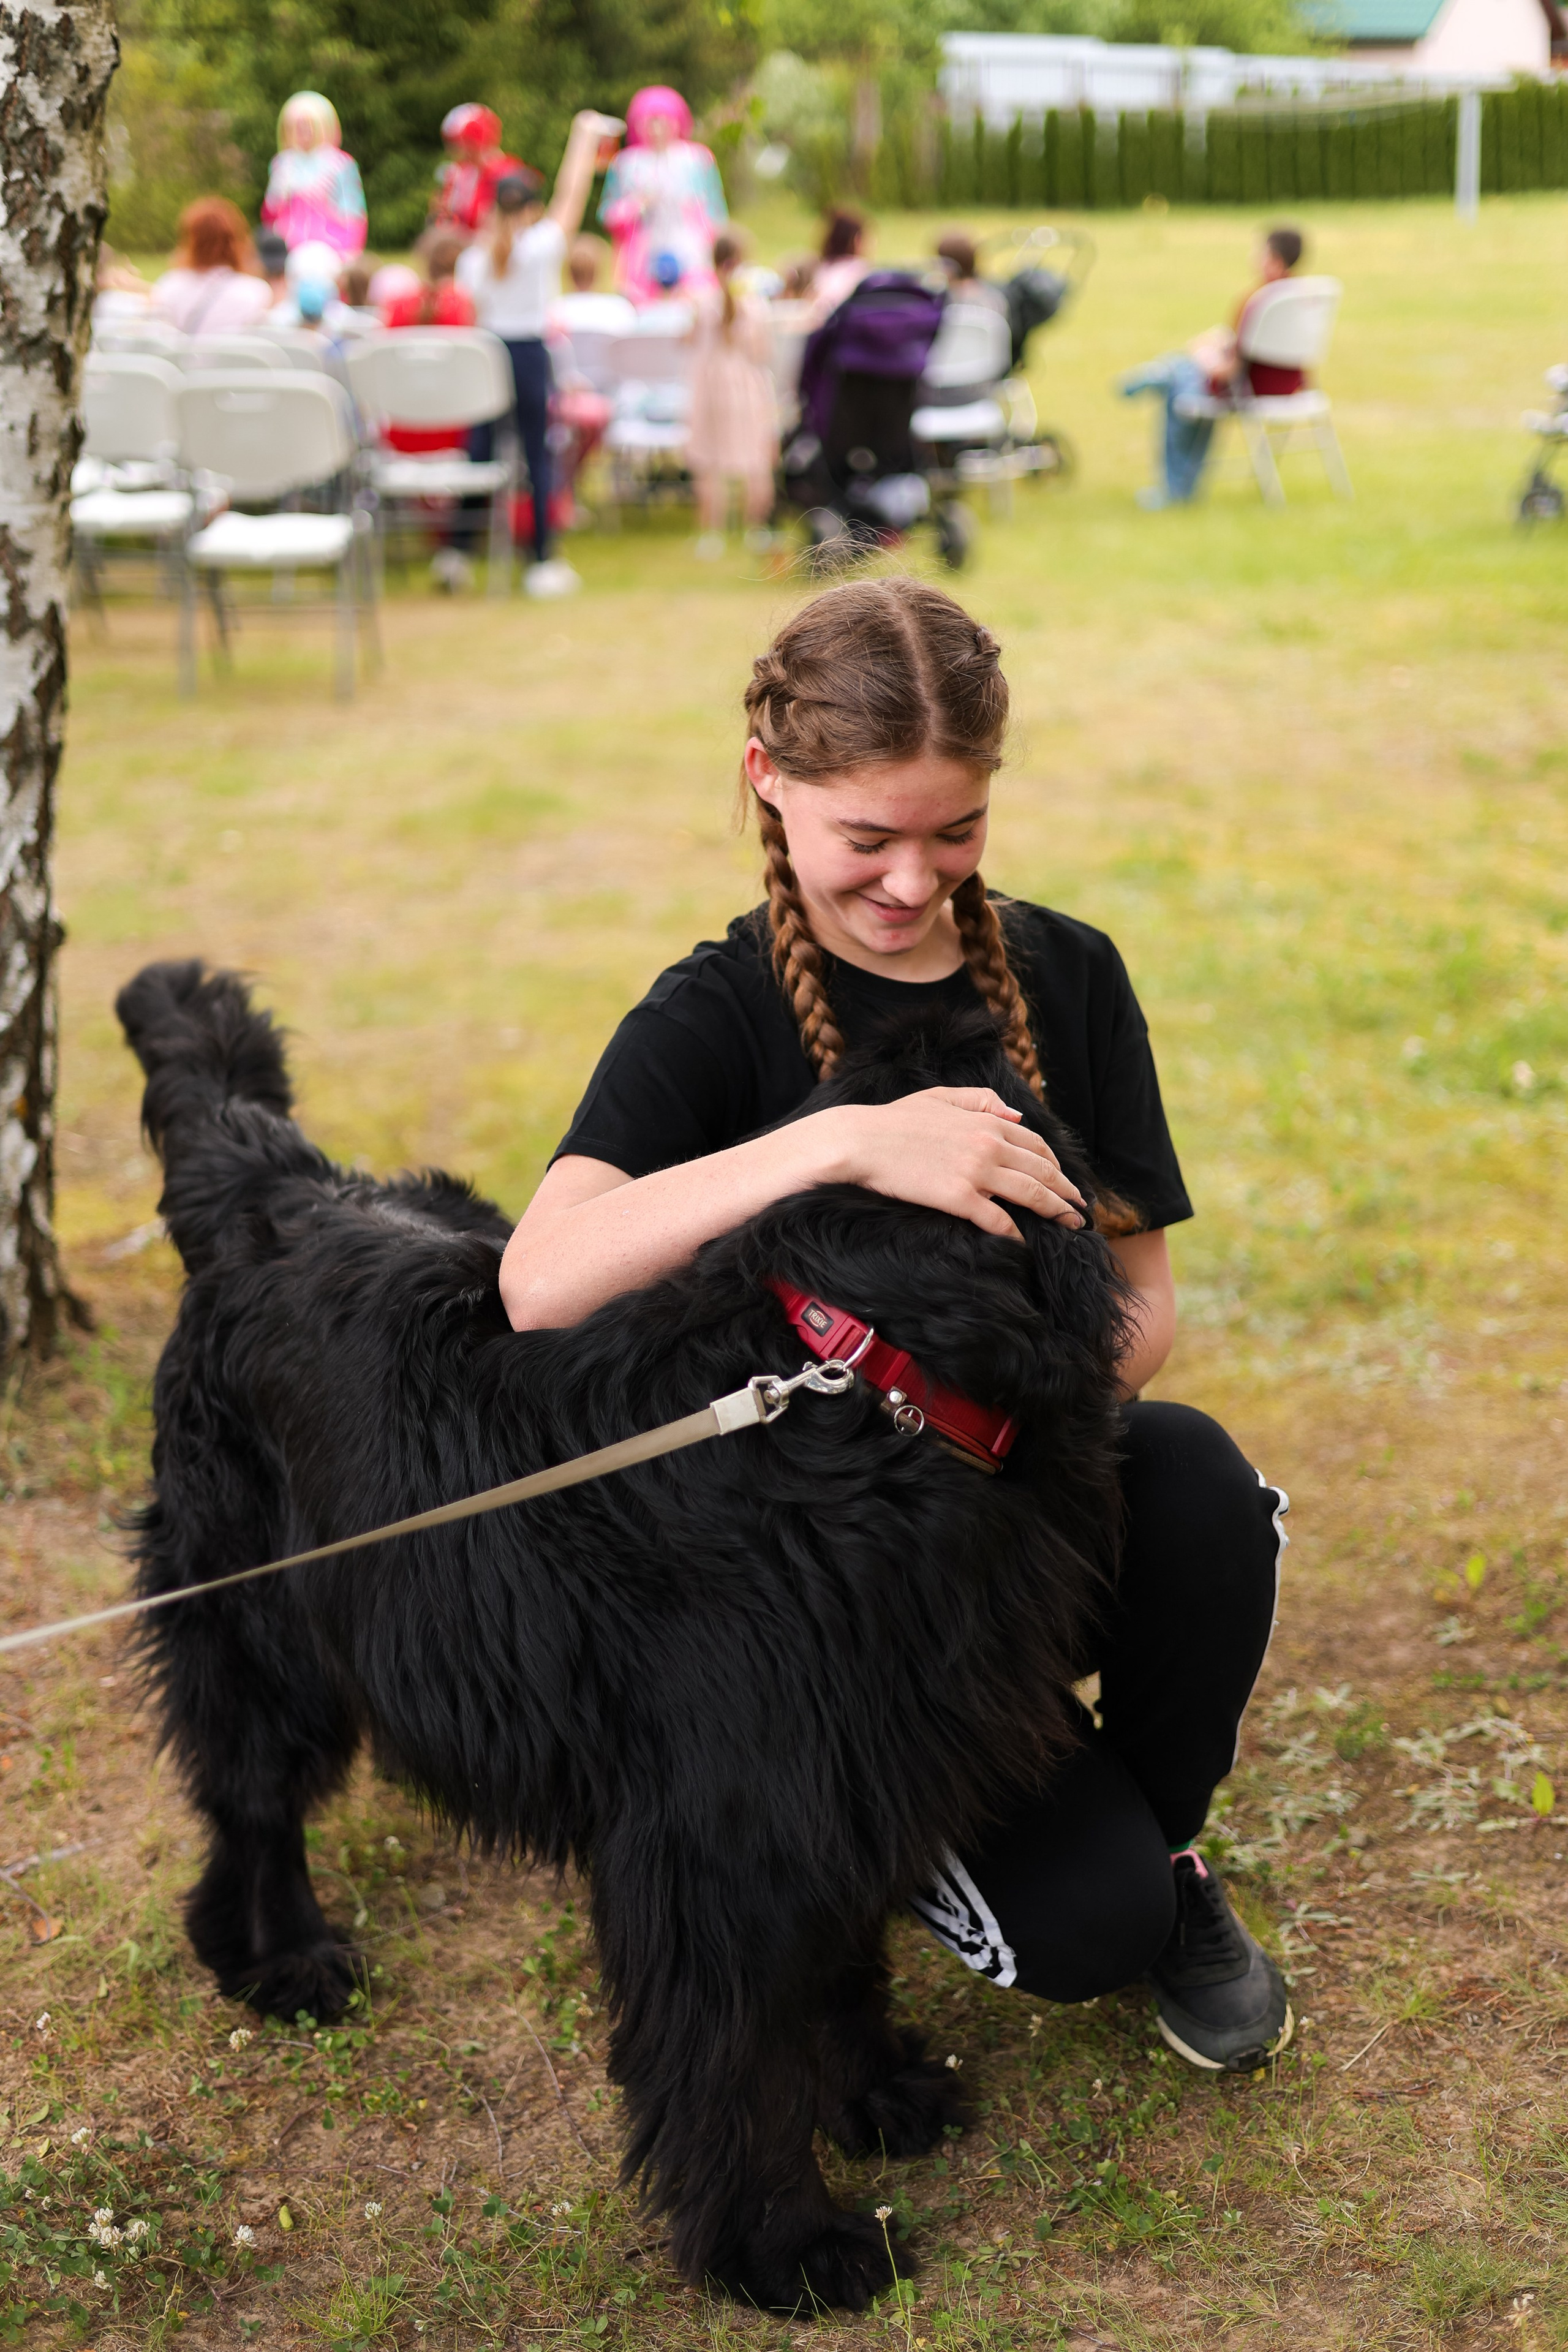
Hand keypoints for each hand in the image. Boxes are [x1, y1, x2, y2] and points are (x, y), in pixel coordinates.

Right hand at [818, 1087, 1086, 1242]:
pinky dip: (1016, 1234)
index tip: (1065, 1180)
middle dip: (1067, 1191)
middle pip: (1042, 1170)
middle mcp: (989, 1145)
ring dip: (1056, 1211)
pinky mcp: (959, 1199)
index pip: (1035, 1144)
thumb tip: (1016, 1115)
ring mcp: (976, 1173)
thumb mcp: (939, 1097)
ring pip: (1031, 1195)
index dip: (1056, 1164)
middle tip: (1080, 1208)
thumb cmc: (892, 1120)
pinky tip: (1024, 1244)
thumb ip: (981, 1101)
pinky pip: (998, 1221)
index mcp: (985, 1121)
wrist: (859, 1142)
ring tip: (1070, 1225)